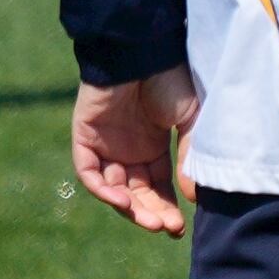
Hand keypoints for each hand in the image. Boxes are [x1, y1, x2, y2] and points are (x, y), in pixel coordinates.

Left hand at [72, 67, 199, 233]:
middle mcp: (128, 150)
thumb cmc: (172, 80)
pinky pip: (88, 171)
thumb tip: (193, 198)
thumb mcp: (191, 122)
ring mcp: (106, 144)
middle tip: (167, 229)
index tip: (179, 229)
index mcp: (153, 147)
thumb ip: (189, 157)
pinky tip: (121, 201)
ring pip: (112, 188)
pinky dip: (102, 189)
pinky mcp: (85, 136)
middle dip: (151, 213)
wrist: (144, 50)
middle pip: (137, 193)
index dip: (167, 208)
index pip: (158, 188)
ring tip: (149, 221)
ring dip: (130, 207)